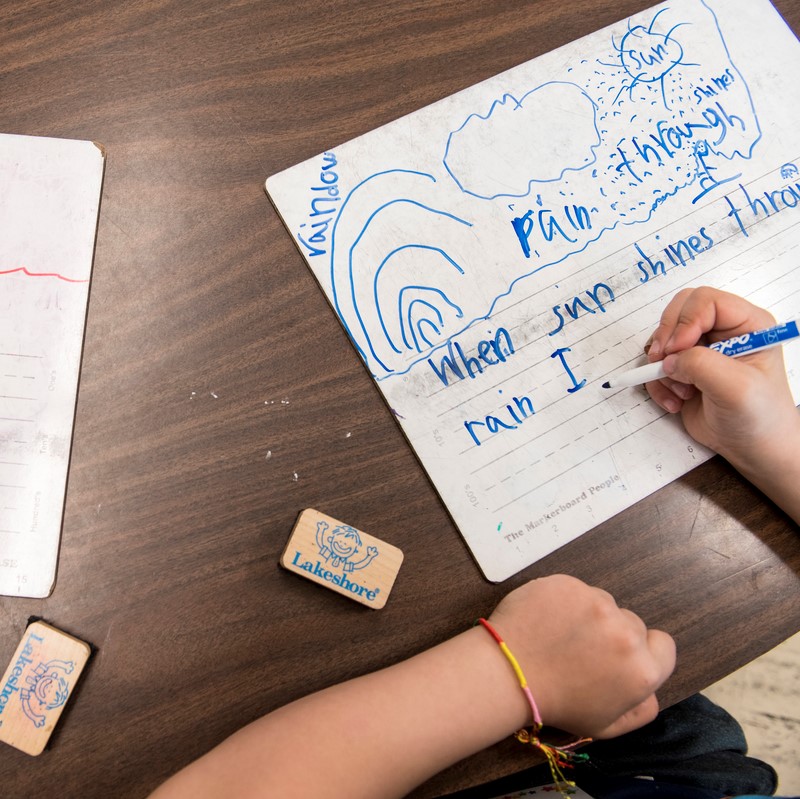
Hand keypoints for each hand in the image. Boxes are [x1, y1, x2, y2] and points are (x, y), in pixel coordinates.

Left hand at [487, 575, 674, 738]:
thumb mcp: (607, 726)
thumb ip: (641, 709)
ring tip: (561, 636)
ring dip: (588, 615)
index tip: (619, 655)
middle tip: (583, 651)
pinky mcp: (570, 584)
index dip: (643, 650)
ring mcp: (596, 603)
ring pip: (603, 603)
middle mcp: (626, 633)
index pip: (664, 645)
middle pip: (632, 623)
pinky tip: (547, 620)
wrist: (509, 673)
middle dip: (613, 634)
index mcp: (642, 670)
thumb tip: (652, 689)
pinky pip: (576, 589)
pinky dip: (565, 601)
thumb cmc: (556, 703)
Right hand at [644, 286, 798, 474]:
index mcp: (747, 325)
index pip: (706, 301)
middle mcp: (722, 333)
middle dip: (666, 338)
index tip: (678, 348)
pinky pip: (655, 367)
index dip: (686, 320)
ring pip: (663, 340)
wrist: (752, 449)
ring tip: (682, 391)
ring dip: (662, 368)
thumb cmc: (760, 417)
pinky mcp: (683, 371)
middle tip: (664, 362)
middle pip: (679, 311)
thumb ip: (702, 365)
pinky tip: (675, 402)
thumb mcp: (737, 388)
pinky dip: (657, 385)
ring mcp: (701, 351)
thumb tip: (669, 359)